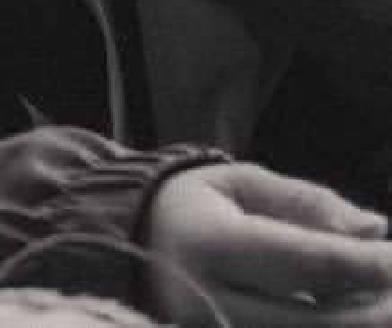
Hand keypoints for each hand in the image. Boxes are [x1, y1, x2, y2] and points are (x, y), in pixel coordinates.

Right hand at [145, 162, 391, 324]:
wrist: (131, 244)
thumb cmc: (195, 205)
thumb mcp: (242, 183)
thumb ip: (309, 204)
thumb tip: (378, 229)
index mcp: (212, 244)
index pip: (308, 262)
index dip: (367, 265)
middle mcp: (213, 302)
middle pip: (323, 323)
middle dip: (379, 309)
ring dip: (358, 322)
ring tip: (376, 299)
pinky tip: (344, 311)